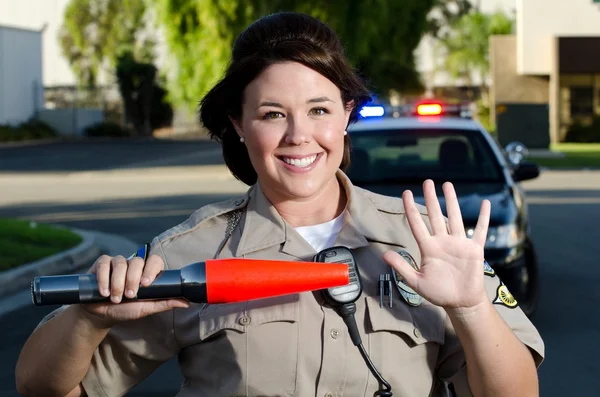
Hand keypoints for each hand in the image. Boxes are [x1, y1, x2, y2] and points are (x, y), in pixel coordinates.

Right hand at [79, 254, 188, 325]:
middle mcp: (134, 265)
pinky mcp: (102, 264)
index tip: (145, 284)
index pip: (155, 261)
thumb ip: (164, 303)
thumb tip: (187, 302)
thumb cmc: (126, 310)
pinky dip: (103, 278)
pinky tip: (103, 291)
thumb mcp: (146, 308)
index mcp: (147, 272)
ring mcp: (118, 262)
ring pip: (121, 263)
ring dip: (117, 283)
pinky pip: (104, 264)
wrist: (101, 314)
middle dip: (132, 280)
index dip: (151, 269)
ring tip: (115, 298)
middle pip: (137, 262)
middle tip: (129, 296)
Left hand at [383, 179, 490, 310]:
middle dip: (431, 199)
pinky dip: (483, 217)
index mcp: (428, 248)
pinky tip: (485, 203)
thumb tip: (384, 255)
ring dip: (452, 201)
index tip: (406, 193)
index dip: (411, 209)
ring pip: (454, 218)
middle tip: (427, 182)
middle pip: (435, 215)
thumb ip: (402, 267)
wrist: (460, 303)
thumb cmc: (438, 293)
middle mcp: (442, 241)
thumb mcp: (416, 282)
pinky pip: (480, 231)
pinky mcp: (474, 249)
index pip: (417, 224)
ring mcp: (459, 244)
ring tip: (448, 185)